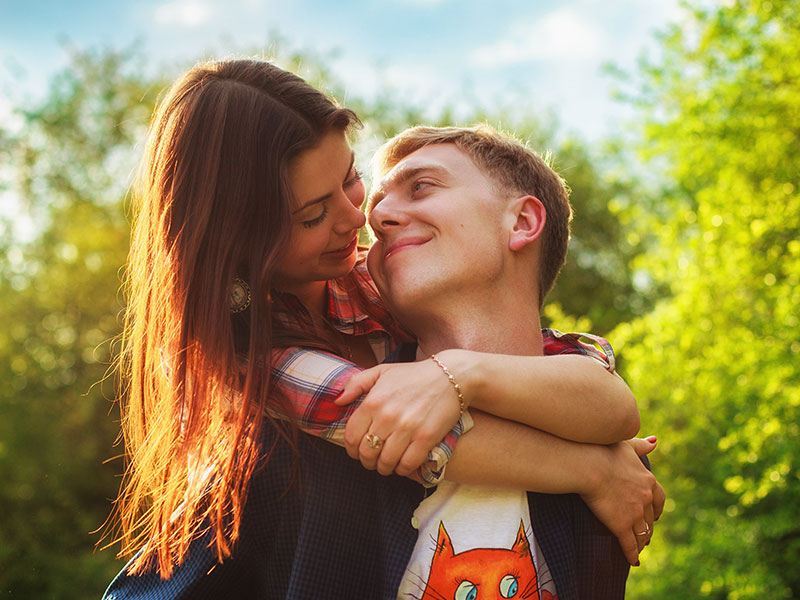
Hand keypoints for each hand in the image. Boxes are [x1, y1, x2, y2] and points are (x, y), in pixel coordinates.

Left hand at [334, 358, 463, 475]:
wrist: (452, 376)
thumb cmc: (414, 375)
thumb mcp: (382, 371)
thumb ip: (356, 384)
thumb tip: (337, 401)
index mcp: (373, 401)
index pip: (352, 437)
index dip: (352, 450)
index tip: (357, 452)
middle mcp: (387, 416)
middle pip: (367, 453)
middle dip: (367, 461)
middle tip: (373, 460)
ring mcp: (407, 428)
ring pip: (386, 462)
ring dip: (384, 468)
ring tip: (387, 465)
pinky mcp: (426, 438)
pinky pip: (408, 465)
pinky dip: (403, 470)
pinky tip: (403, 465)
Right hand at [580, 436, 663, 565]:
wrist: (588, 465)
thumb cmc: (603, 450)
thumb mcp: (626, 444)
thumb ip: (641, 445)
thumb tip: (655, 441)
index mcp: (648, 480)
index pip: (660, 498)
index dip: (658, 508)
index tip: (657, 514)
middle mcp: (645, 498)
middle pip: (651, 517)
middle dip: (650, 526)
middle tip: (647, 533)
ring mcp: (634, 513)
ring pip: (643, 532)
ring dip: (643, 541)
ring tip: (640, 547)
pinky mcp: (621, 525)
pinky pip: (629, 544)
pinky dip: (632, 554)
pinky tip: (634, 561)